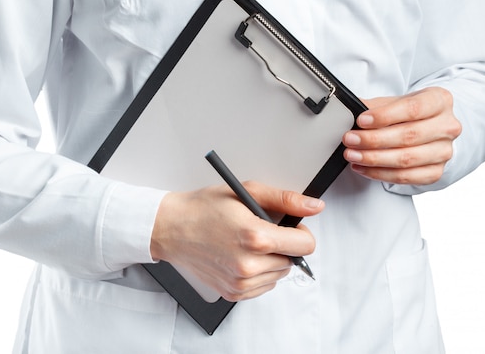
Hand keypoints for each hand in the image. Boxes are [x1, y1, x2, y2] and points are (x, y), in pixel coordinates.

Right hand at [150, 183, 323, 301]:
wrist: (171, 228)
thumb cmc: (203, 208)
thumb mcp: (247, 191)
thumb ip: (285, 199)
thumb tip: (313, 206)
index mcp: (255, 237)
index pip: (305, 245)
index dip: (300, 231)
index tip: (288, 225)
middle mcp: (249, 265)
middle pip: (293, 260)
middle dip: (282, 244)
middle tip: (259, 229)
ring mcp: (240, 282)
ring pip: (279, 274)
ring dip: (271, 259)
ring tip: (246, 242)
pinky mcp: (234, 293)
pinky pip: (264, 286)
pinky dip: (259, 272)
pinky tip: (241, 255)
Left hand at [342, 87, 461, 184]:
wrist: (426, 126)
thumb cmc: (408, 112)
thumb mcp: (393, 102)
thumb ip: (374, 106)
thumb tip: (348, 113)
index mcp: (440, 100)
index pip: (413, 108)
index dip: (385, 116)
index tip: (361, 120)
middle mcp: (447, 126)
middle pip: (409, 136)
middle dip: (374, 139)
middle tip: (350, 139)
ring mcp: (444, 151)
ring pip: (406, 159)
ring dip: (374, 159)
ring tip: (352, 155)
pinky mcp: (436, 172)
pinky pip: (406, 177)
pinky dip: (380, 174)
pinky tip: (362, 168)